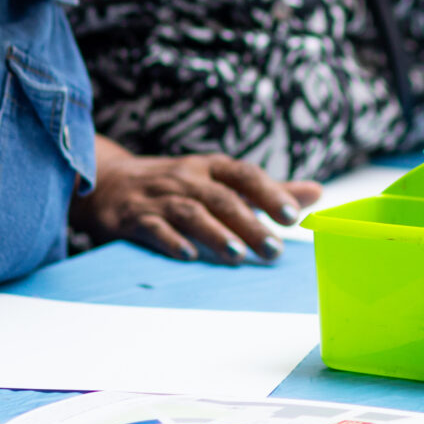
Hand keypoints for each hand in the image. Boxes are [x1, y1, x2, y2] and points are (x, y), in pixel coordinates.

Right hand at [74, 141, 320, 264]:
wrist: (107, 181)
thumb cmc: (176, 184)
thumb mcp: (219, 180)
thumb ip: (266, 191)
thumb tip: (316, 193)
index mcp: (210, 167)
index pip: (244, 174)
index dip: (268, 193)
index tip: (292, 217)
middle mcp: (186, 178)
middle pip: (221, 198)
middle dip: (249, 224)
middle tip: (274, 251)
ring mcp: (158, 197)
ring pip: (190, 212)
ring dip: (214, 233)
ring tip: (238, 255)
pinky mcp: (133, 217)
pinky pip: (153, 227)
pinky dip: (171, 240)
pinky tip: (189, 256)